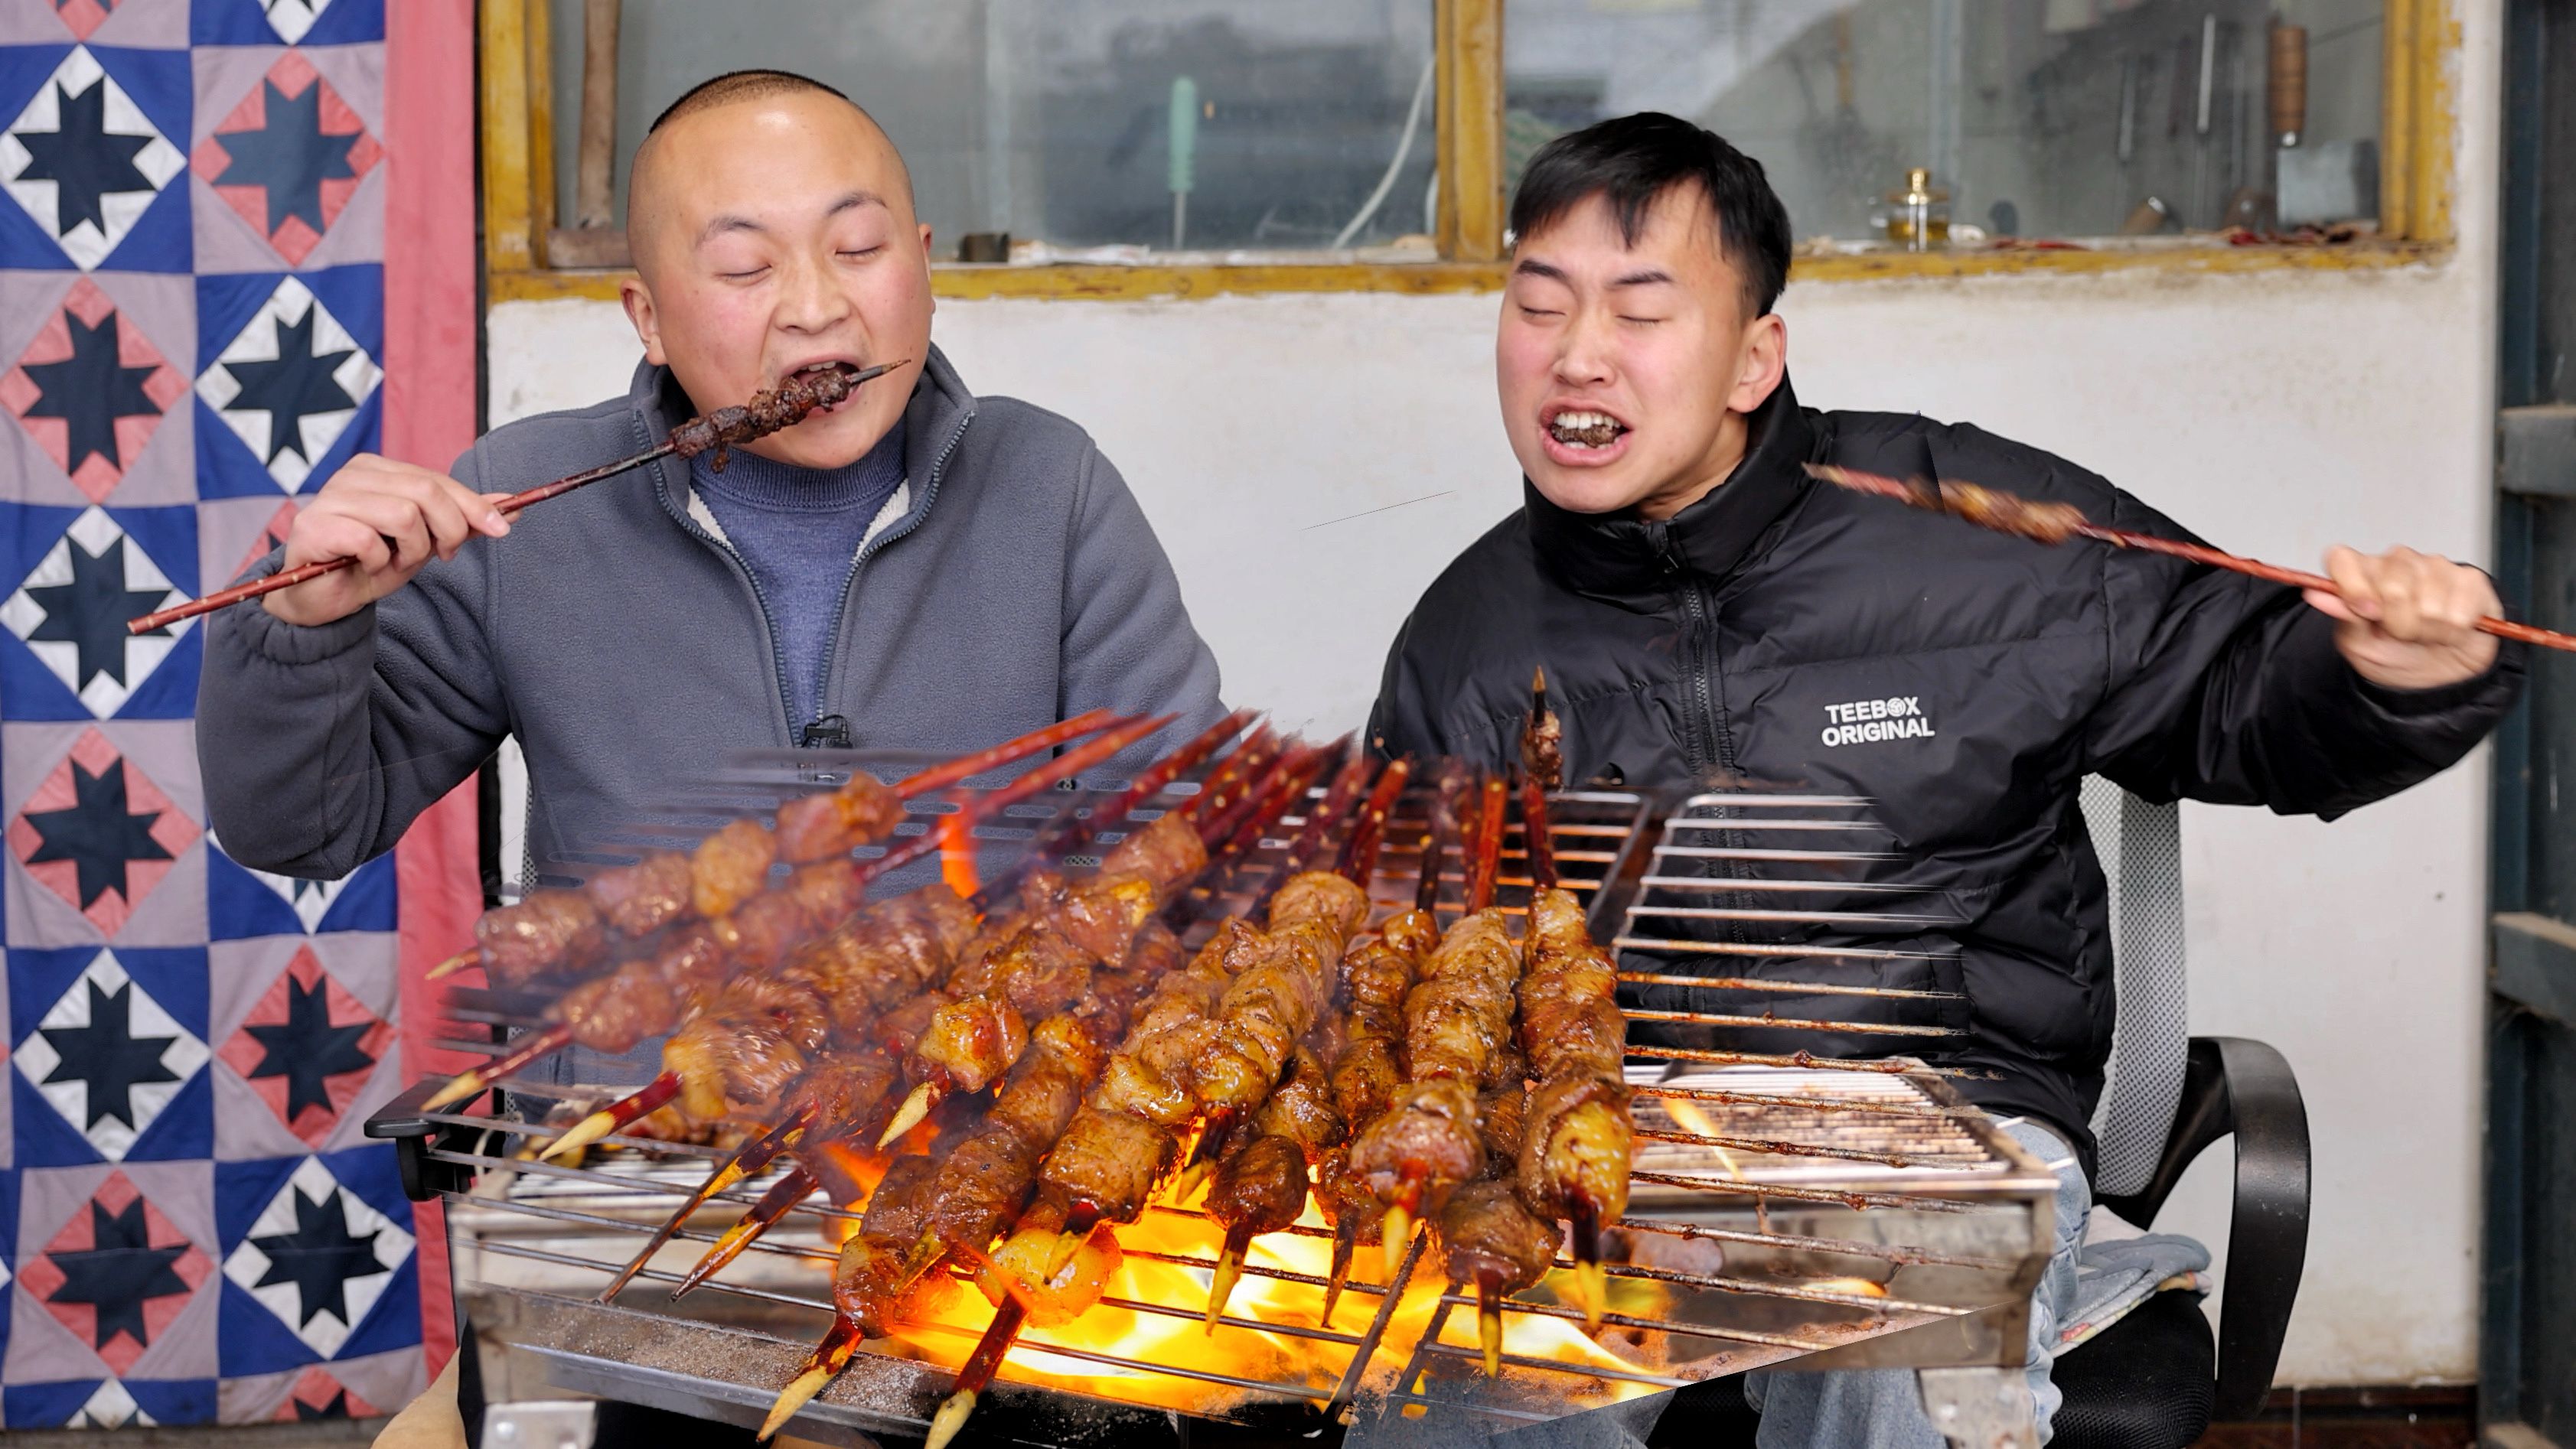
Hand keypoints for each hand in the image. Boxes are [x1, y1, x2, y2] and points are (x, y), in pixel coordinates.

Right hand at [263, 455, 510, 626]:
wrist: (325, 600)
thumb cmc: (372, 565)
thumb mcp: (426, 542)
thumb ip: (462, 521)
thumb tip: (511, 506)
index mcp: (378, 470)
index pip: (436, 479)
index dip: (474, 504)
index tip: (500, 528)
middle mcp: (351, 475)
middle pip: (425, 491)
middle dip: (448, 529)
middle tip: (440, 555)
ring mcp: (330, 497)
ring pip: (403, 514)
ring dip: (411, 550)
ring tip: (394, 562)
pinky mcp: (314, 526)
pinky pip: (369, 541)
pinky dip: (378, 562)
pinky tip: (366, 567)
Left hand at [2304, 545, 2500, 691]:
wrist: (2441, 675)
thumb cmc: (2397, 654)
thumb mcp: (2360, 645)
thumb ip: (2344, 618)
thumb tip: (2315, 593)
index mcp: (2362, 573)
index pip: (2342, 558)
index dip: (2352, 586)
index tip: (2365, 612)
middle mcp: (2398, 561)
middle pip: (2392, 586)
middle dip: (2398, 623)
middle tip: (2402, 633)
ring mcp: (2436, 565)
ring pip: (2428, 602)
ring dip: (2427, 630)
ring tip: (2428, 632)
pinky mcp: (2470, 578)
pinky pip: (2458, 610)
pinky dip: (2454, 630)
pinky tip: (2452, 628)